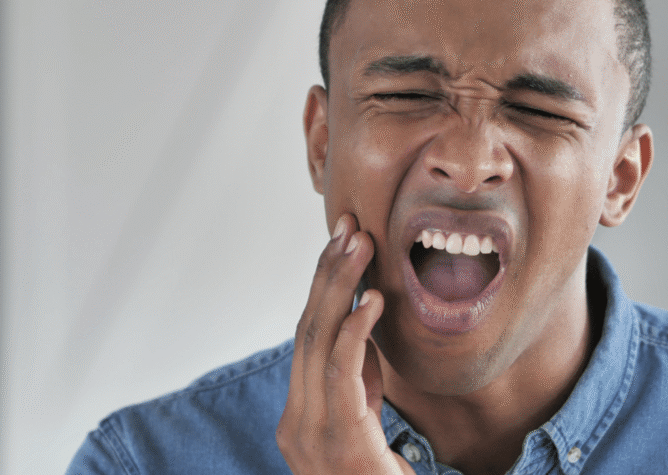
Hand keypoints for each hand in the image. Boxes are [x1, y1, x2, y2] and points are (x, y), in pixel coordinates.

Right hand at [277, 214, 414, 473]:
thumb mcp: (365, 420)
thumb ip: (358, 378)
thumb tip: (363, 324)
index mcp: (299, 413)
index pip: (306, 335)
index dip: (322, 285)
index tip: (341, 242)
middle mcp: (295, 420)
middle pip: (307, 330)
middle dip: (328, 274)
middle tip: (349, 228)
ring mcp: (310, 433)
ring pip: (318, 344)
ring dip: (340, 290)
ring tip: (360, 247)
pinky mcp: (337, 439)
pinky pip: (342, 375)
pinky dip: (356, 333)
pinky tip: (372, 302)